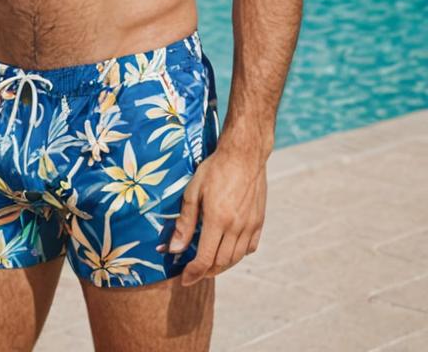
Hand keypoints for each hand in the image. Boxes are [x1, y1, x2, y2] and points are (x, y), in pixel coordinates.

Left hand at [160, 146, 266, 284]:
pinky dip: (238, 254)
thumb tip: (174, 248)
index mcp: (218, 219)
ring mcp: (250, 225)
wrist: (244, 154)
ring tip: (209, 264)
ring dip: (222, 266)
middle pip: (221, 262)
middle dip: (206, 272)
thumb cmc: (215, 168)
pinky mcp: (259, 221)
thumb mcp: (193, 191)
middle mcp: (236, 226)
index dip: (194, 272)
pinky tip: (229, 249)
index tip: (185, 279)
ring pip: (236, 258)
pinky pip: (250, 247)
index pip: (206, 258)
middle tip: (195, 272)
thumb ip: (185, 222)